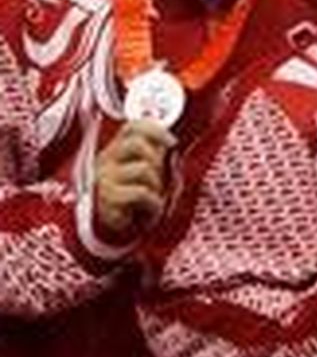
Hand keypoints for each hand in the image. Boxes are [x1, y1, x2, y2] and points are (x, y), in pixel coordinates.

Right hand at [94, 120, 175, 239]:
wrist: (112, 228)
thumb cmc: (133, 197)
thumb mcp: (145, 172)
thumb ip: (155, 155)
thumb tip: (173, 144)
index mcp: (117, 150)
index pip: (132, 128)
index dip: (155, 130)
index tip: (173, 143)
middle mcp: (107, 160)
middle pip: (136, 144)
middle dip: (156, 160)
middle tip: (158, 178)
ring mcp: (105, 179)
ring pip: (143, 169)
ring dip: (157, 185)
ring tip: (154, 197)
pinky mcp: (107, 199)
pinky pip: (141, 193)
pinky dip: (154, 202)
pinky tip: (152, 209)